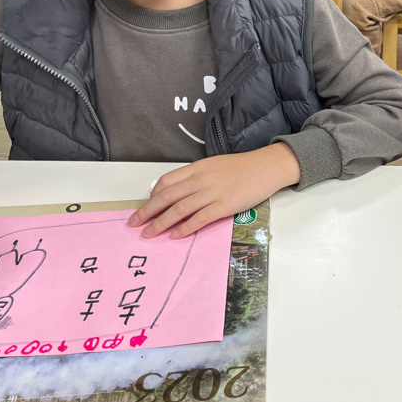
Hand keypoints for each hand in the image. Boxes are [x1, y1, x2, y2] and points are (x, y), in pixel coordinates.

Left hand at [128, 144, 300, 238]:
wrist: (268, 167)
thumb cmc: (244, 167)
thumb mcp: (216, 165)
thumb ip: (198, 176)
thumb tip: (182, 191)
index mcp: (198, 168)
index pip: (167, 181)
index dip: (152, 195)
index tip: (145, 206)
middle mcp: (201, 179)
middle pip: (167, 196)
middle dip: (147, 211)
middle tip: (134, 223)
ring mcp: (212, 193)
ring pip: (179, 209)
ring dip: (160, 223)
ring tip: (149, 234)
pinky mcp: (224, 206)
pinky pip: (199, 219)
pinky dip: (185, 228)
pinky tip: (175, 235)